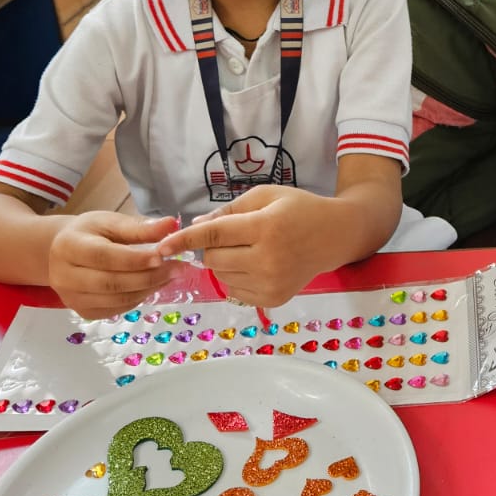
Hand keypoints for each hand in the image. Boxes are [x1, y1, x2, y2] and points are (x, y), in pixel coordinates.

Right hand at [47, 212, 179, 317]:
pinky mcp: (83, 312)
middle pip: (110, 283)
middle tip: (177, 268)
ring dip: (148, 289)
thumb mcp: (110, 221)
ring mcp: (72, 299)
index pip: (103, 257)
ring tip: (170, 276)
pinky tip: (152, 285)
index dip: (134, 259)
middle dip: (148, 277)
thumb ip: (138, 227)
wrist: (63, 252)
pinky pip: (116, 309)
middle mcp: (65, 277)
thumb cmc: (89, 232)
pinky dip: (138, 298)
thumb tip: (171, 225)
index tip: (162, 255)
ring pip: (116, 300)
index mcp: (68, 247)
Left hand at [156, 186, 336, 307]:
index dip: (184, 240)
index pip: (214, 236)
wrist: (334, 236)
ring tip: (247, 249)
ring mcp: (271, 283)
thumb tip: (196, 228)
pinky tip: (254, 264)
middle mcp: (268, 259)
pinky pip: (234, 291)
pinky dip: (235, 277)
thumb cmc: (298, 209)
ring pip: (220, 277)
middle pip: (213, 260)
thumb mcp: (265, 196)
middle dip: (211, 248)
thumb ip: (228, 211)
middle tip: (232, 236)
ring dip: (223, 263)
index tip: (161, 246)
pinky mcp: (273, 299)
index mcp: (265, 227)